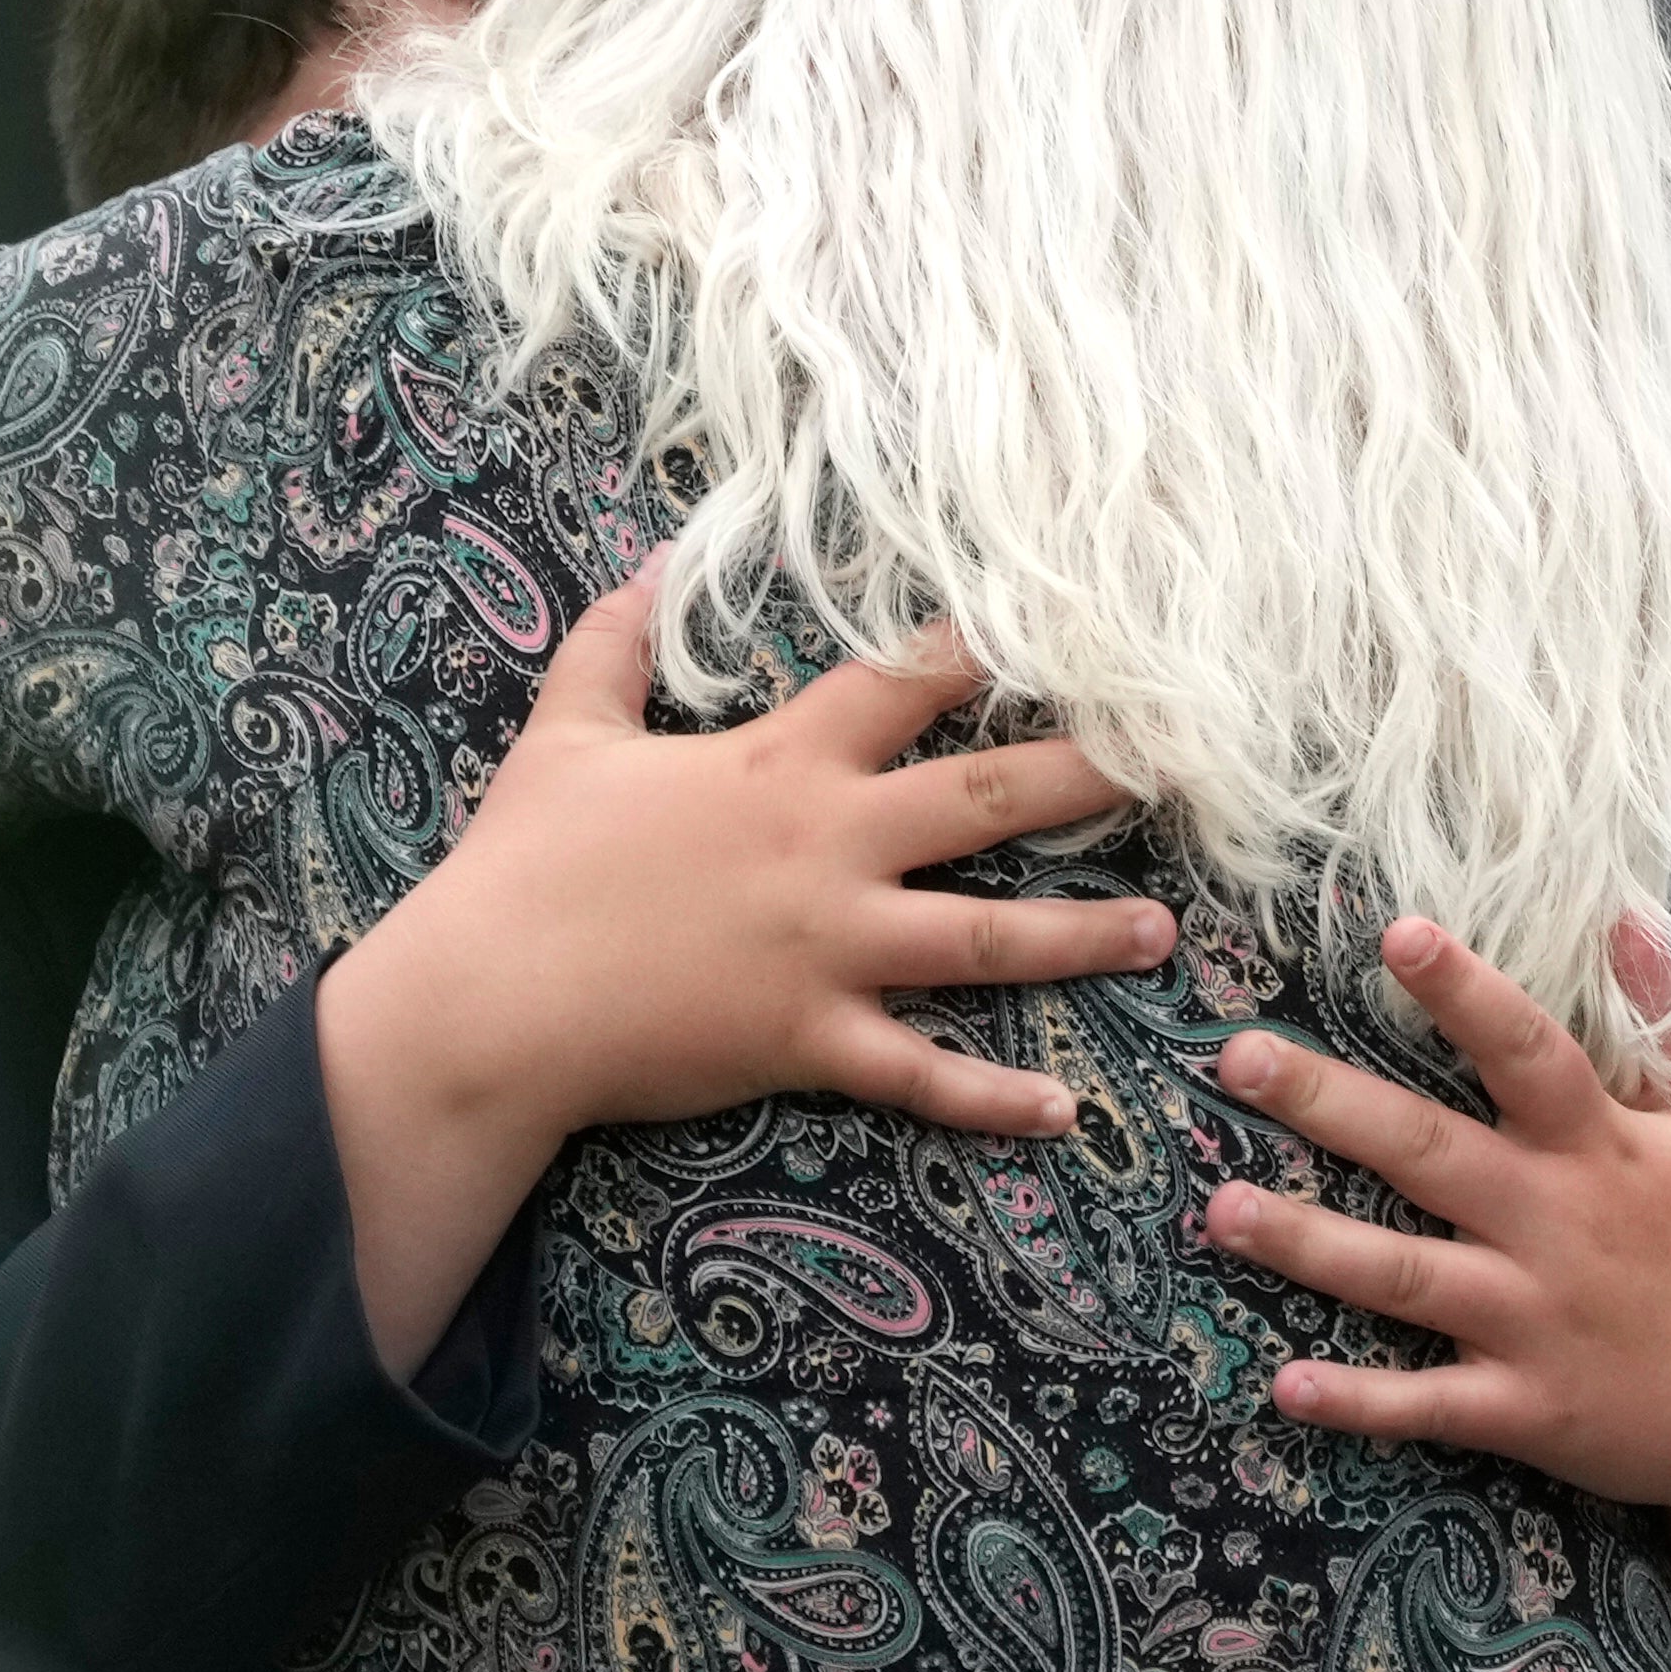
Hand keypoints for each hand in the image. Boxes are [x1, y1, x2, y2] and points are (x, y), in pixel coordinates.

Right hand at [318, 566, 1168, 1370]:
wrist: (490, 998)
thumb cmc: (524, 863)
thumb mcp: (567, 732)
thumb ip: (616, 641)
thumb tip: (653, 558)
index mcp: (779, 763)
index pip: (905, 682)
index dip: (988, 649)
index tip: (1073, 625)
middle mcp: (827, 847)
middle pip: (989, 798)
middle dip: (1093, 776)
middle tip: (1180, 766)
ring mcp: (828, 948)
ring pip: (987, 939)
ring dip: (1082, 936)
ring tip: (1162, 930)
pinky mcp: (810, 1039)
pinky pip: (922, 1074)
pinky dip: (993, 1100)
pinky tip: (1062, 1112)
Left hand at [1196, 915, 1670, 1638]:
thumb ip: (1667, 1031)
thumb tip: (1625, 918)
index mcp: (1605, 1149)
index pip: (1530, 1051)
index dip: (1465, 993)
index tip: (1396, 933)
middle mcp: (1560, 1226)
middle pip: (1430, 1153)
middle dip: (1330, 1104)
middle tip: (1238, 1060)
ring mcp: (1538, 1322)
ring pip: (1406, 1276)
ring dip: (1310, 1244)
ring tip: (1220, 1210)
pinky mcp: (1529, 1410)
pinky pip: (1428, 1405)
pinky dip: (1360, 1401)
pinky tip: (1286, 1385)